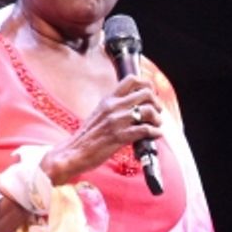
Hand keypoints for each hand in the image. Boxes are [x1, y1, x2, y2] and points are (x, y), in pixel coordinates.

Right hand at [41, 75, 162, 183]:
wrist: (74, 152)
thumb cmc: (87, 136)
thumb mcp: (100, 113)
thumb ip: (115, 106)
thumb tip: (135, 105)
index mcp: (108, 99)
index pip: (132, 80)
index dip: (147, 85)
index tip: (151, 95)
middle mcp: (113, 106)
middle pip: (146, 93)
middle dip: (156, 103)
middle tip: (157, 112)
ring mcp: (117, 121)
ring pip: (148, 110)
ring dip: (157, 119)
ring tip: (156, 125)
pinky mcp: (119, 136)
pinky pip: (145, 130)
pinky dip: (154, 132)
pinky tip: (154, 135)